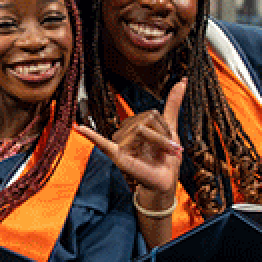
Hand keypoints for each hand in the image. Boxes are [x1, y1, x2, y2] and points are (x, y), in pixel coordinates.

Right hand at [77, 78, 185, 197]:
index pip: (151, 114)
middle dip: (163, 136)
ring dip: (159, 143)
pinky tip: (79, 128)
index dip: (165, 128)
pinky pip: (102, 143)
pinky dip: (90, 135)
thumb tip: (183, 81)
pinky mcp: (117, 155)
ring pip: (141, 131)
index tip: (171, 143)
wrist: (164, 180)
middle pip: (147, 121)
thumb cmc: (165, 156)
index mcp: (136, 124)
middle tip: (169, 151)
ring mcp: (120, 143)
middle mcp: (126, 131)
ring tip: (162, 155)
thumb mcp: (170, 128)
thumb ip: (172, 105)